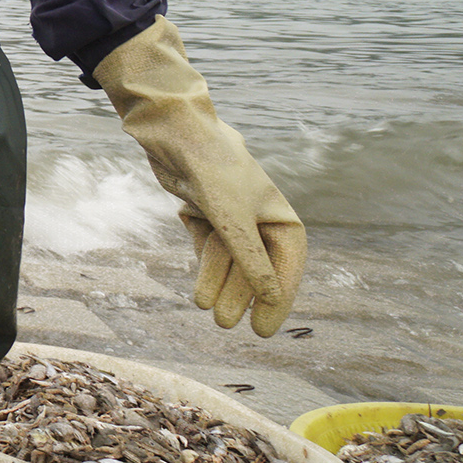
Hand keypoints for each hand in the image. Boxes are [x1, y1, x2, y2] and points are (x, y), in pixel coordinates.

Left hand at [94, 16, 306, 336]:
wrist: (175, 135)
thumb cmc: (213, 172)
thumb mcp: (233, 222)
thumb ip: (250, 261)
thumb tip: (270, 299)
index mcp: (280, 217)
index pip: (287, 267)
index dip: (278, 300)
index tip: (265, 328)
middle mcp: (259, 218)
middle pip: (255, 268)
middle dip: (242, 296)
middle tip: (228, 326)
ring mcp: (231, 217)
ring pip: (229, 262)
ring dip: (220, 286)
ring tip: (208, 312)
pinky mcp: (205, 213)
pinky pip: (209, 249)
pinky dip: (206, 268)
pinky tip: (200, 291)